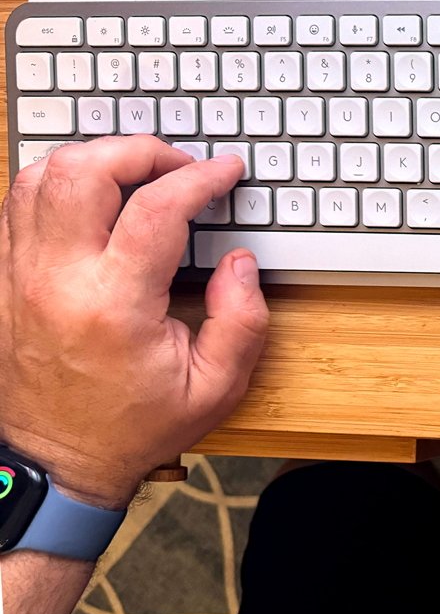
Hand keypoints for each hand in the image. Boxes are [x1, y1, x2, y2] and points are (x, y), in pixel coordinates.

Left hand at [0, 136, 268, 508]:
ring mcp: (17, 276)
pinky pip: (16, 204)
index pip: (157, 207)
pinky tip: (95, 199)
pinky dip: (57, 184)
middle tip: (177, 166)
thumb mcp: (215, 388)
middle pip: (83, 170)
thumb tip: (240, 261)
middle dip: (139, 151)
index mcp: (114, 306)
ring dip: (93, 160)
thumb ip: (241, 321)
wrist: (54, 462)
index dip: (200, 177)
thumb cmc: (133, 427)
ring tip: (135, 175)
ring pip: (38, 176)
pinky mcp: (1, 279)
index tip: (225, 172)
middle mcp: (55, 281)